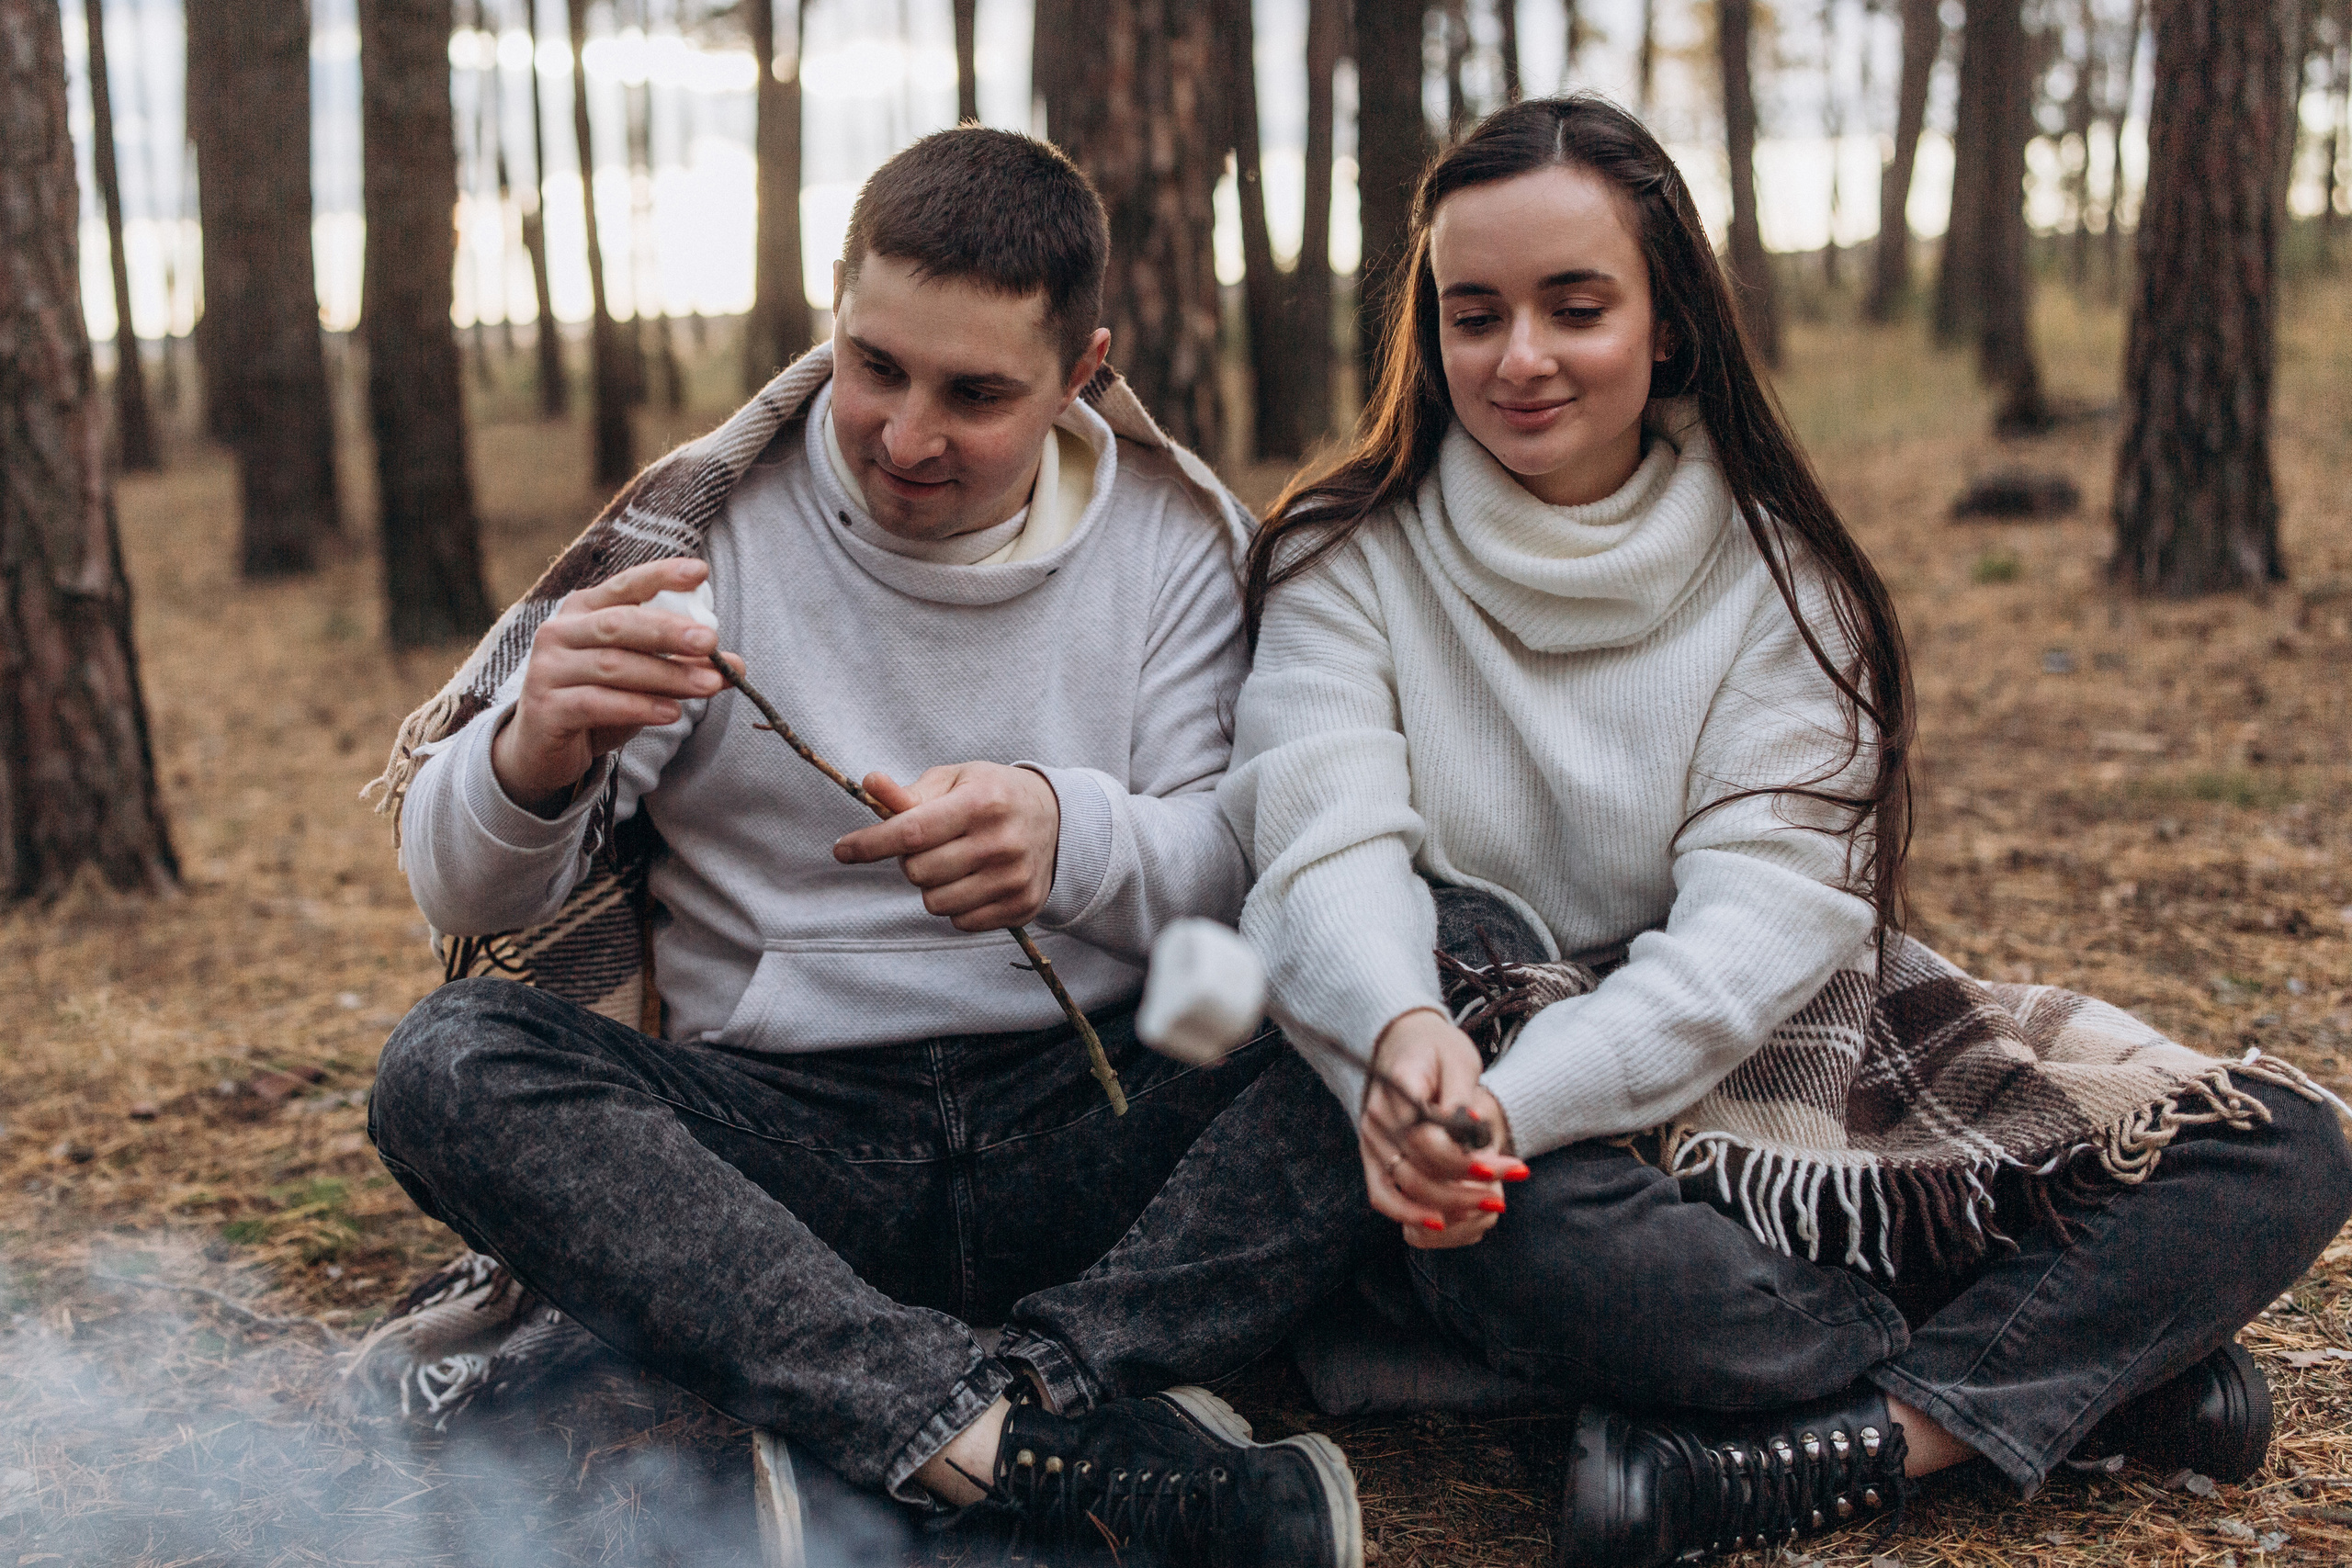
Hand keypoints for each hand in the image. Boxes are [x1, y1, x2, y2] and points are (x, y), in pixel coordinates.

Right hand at [491, 557, 726, 813]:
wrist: (543, 749)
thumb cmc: (598, 701)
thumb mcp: (641, 679)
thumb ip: (680, 666)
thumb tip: (736, 665)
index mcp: (583, 611)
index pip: (624, 585)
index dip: (660, 575)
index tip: (700, 571)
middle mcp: (559, 633)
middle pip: (619, 624)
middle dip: (669, 631)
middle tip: (712, 641)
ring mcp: (547, 670)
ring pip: (613, 666)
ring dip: (667, 676)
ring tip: (709, 685)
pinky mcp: (545, 708)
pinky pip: (597, 703)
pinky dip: (639, 707)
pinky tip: (672, 713)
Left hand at [831, 763, 1061, 929]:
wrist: (1058, 821)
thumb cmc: (993, 795)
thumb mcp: (957, 780)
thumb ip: (912, 792)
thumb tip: (871, 784)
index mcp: (982, 802)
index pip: (912, 831)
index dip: (870, 843)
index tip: (841, 850)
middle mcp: (1001, 842)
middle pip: (918, 872)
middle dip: (910, 860)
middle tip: (929, 845)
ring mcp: (1013, 879)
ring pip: (935, 902)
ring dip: (932, 886)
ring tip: (953, 863)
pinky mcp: (1021, 907)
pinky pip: (959, 921)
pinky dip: (956, 905)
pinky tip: (973, 881)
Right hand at [1359, 1009, 1527, 1250]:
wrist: (1404, 1042)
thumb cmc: (1438, 1049)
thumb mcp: (1458, 1060)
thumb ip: (1460, 1095)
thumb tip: (1469, 1126)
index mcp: (1398, 1087)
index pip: (1426, 1137)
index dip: (1463, 1159)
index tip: (1501, 1165)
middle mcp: (1378, 1118)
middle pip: (1419, 1169)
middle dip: (1469, 1185)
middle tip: (1513, 1178)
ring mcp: (1372, 1140)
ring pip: (1407, 1188)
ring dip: (1452, 1203)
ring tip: (1493, 1202)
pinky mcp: (1374, 1157)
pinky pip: (1382, 1195)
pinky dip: (1409, 1213)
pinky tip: (1442, 1223)